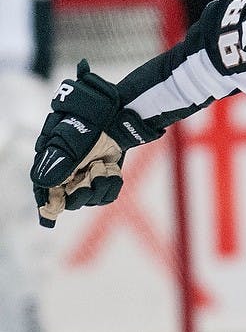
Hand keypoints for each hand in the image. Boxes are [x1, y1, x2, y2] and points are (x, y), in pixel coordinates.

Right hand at [30, 59, 161, 226]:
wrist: (117, 118)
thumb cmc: (90, 124)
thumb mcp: (72, 141)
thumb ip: (59, 162)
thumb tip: (44, 183)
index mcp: (51, 162)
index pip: (43, 188)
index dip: (46, 202)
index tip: (50, 213)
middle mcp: (66, 173)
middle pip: (68, 200)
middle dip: (81, 193)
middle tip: (92, 177)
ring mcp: (85, 176)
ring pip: (89, 200)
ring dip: (100, 187)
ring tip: (105, 168)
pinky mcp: (102, 178)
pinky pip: (105, 195)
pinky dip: (111, 187)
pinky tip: (113, 172)